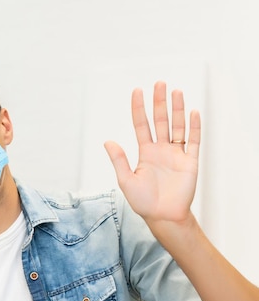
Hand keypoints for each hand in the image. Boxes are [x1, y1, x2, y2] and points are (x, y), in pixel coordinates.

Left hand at [104, 81, 199, 222]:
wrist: (163, 217)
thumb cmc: (143, 202)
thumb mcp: (126, 180)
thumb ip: (119, 160)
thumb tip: (107, 141)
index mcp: (145, 152)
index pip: (141, 125)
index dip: (139, 108)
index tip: (137, 91)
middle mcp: (161, 150)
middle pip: (160, 120)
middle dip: (159, 102)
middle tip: (159, 83)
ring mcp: (176, 154)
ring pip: (177, 126)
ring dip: (177, 109)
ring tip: (175, 91)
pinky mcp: (190, 162)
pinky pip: (193, 141)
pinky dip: (194, 127)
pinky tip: (192, 112)